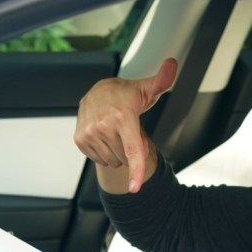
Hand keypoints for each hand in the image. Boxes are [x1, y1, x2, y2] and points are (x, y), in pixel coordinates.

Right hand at [74, 58, 176, 192]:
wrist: (98, 91)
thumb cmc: (126, 95)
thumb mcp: (147, 89)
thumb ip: (162, 80)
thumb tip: (172, 64)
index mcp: (123, 117)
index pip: (132, 150)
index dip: (136, 171)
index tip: (135, 188)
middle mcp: (103, 125)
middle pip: (124, 159)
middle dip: (128, 150)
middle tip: (126, 131)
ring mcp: (89, 133)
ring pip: (111, 161)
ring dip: (116, 152)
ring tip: (115, 132)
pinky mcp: (79, 139)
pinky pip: (98, 159)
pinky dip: (104, 151)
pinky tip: (103, 135)